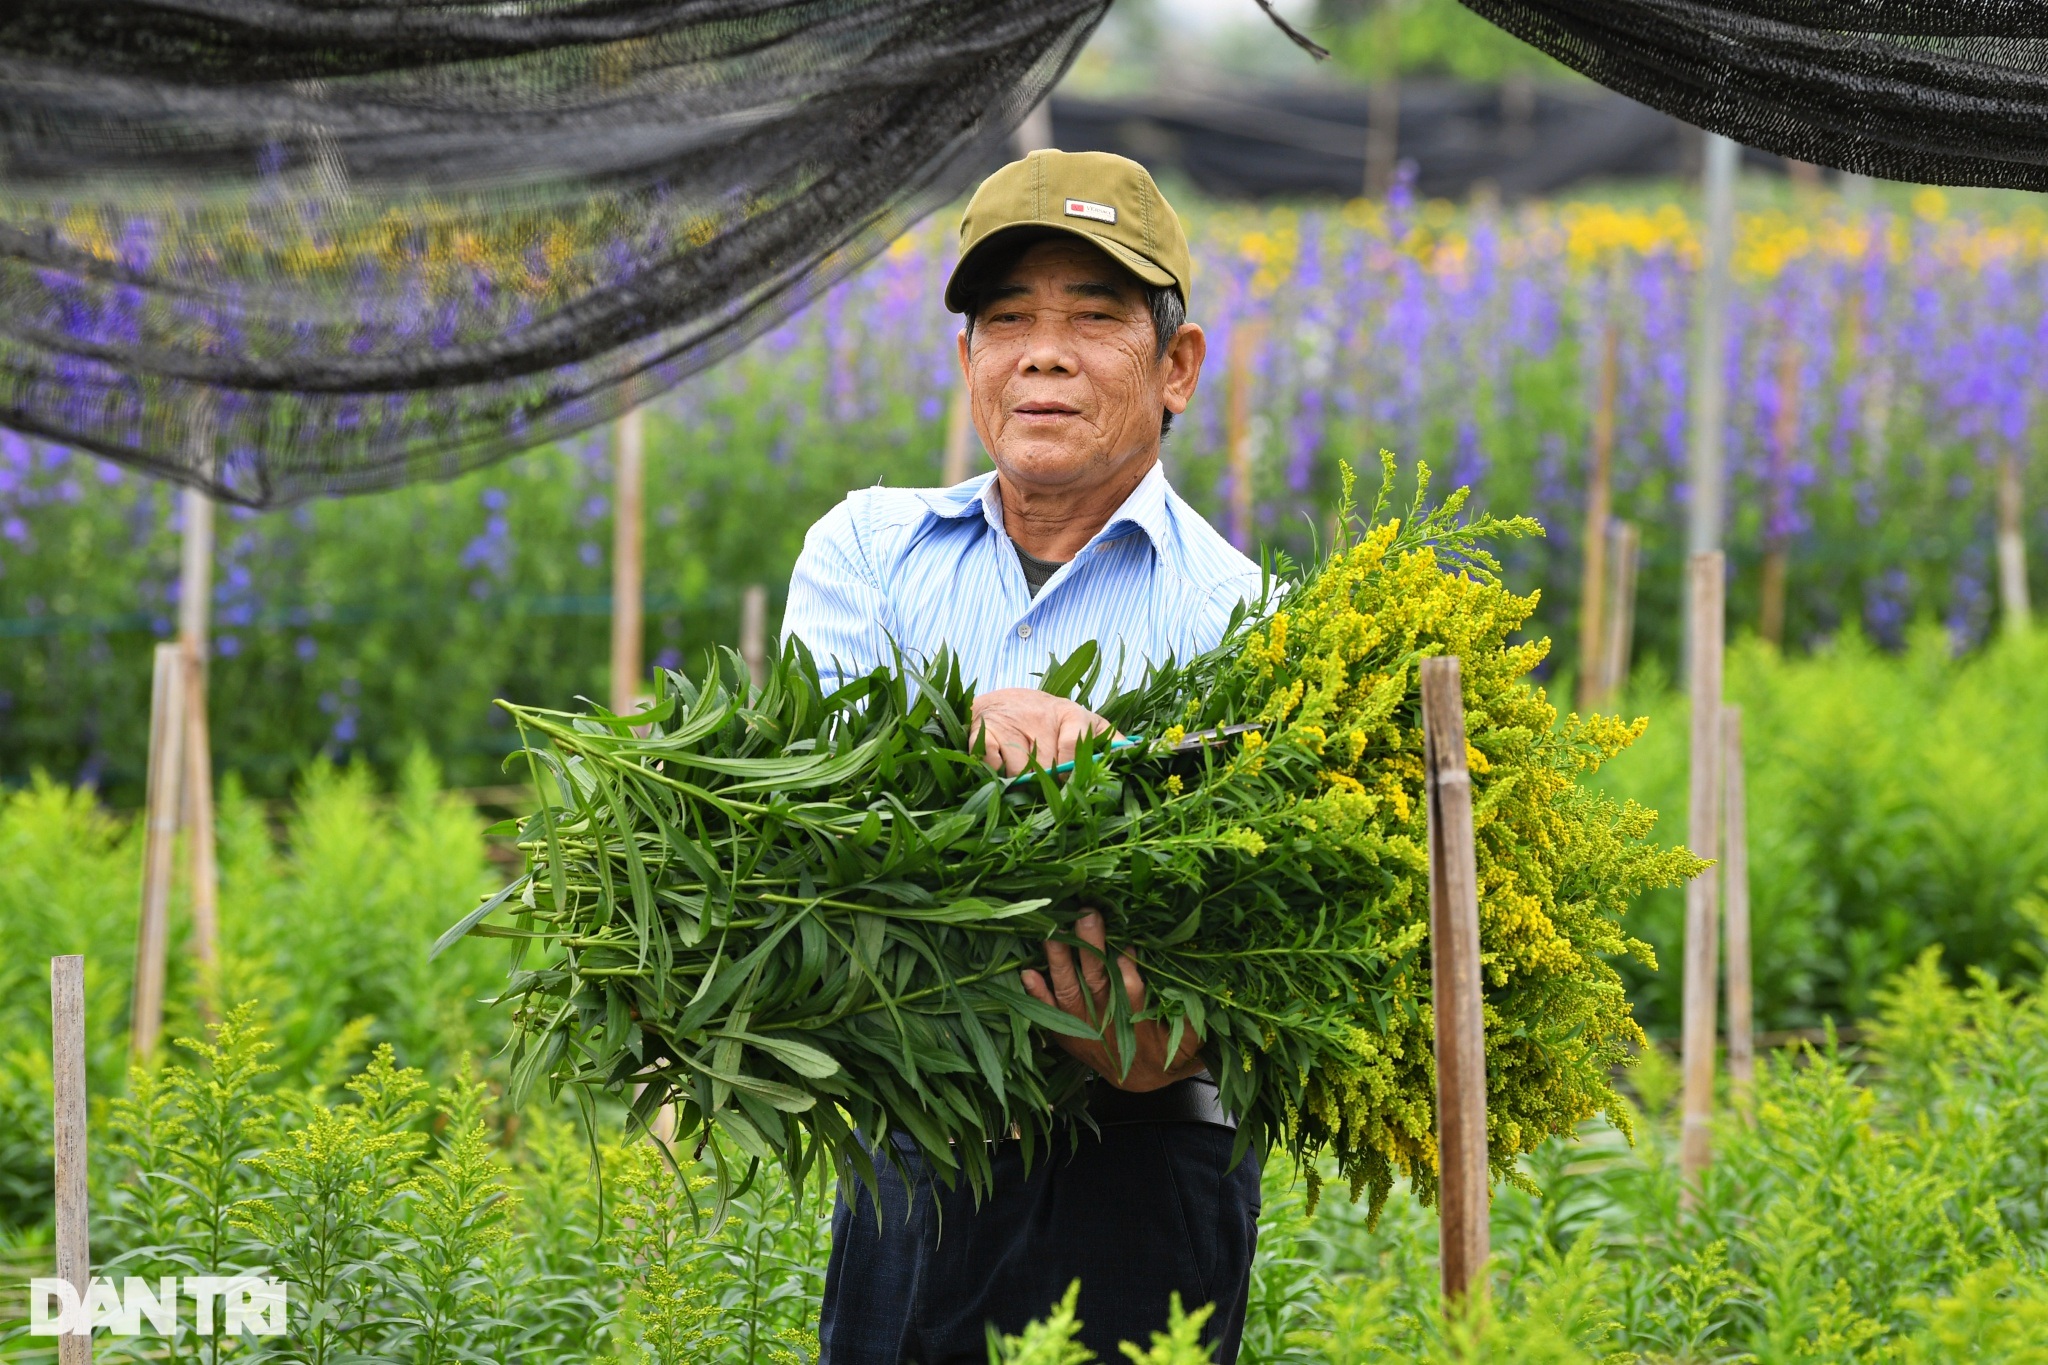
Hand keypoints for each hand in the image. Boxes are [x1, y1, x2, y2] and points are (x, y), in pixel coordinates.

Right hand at [971, 688, 1117, 776]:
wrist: (1002, 702)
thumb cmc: (1049, 718)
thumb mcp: (1083, 722)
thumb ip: (1109, 737)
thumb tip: (1137, 751)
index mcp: (1068, 712)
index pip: (1075, 740)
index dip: (1074, 766)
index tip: (1072, 782)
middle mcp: (1038, 714)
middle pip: (1047, 765)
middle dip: (1049, 784)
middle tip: (1050, 789)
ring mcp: (1009, 723)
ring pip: (1018, 771)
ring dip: (1022, 782)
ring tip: (1025, 777)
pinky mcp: (982, 733)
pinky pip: (990, 765)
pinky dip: (996, 773)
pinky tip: (1002, 769)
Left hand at [1021, 910, 1205, 1091]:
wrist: (1143, 1077)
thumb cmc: (1170, 1044)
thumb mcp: (1190, 1032)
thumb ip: (1187, 1009)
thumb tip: (1190, 981)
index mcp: (1140, 1022)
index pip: (1133, 995)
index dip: (1127, 973)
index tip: (1125, 947)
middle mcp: (1108, 1023)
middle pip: (1097, 981)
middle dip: (1091, 947)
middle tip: (1089, 917)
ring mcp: (1083, 1027)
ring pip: (1069, 989)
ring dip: (1061, 960)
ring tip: (1054, 932)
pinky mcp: (1066, 1031)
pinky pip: (1048, 1011)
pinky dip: (1037, 993)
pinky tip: (1027, 972)